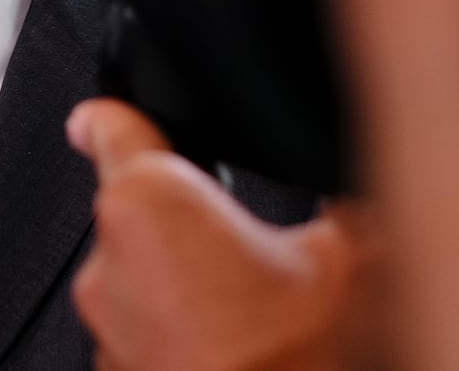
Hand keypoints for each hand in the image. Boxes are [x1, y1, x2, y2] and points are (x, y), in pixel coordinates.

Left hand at [67, 98, 377, 370]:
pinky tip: (238, 341)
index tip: (99, 111)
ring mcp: (108, 331)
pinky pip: (145, 331)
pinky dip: (180, 330)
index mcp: (150, 204)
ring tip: (252, 306)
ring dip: (183, 280)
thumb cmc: (302, 357)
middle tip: (249, 242)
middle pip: (138, 207)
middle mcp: (109, 264)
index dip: (110, 112)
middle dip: (186, 218)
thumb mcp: (354, 252)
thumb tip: (359, 171)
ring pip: (141, 275)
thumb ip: (343, 193)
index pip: (112, 127)